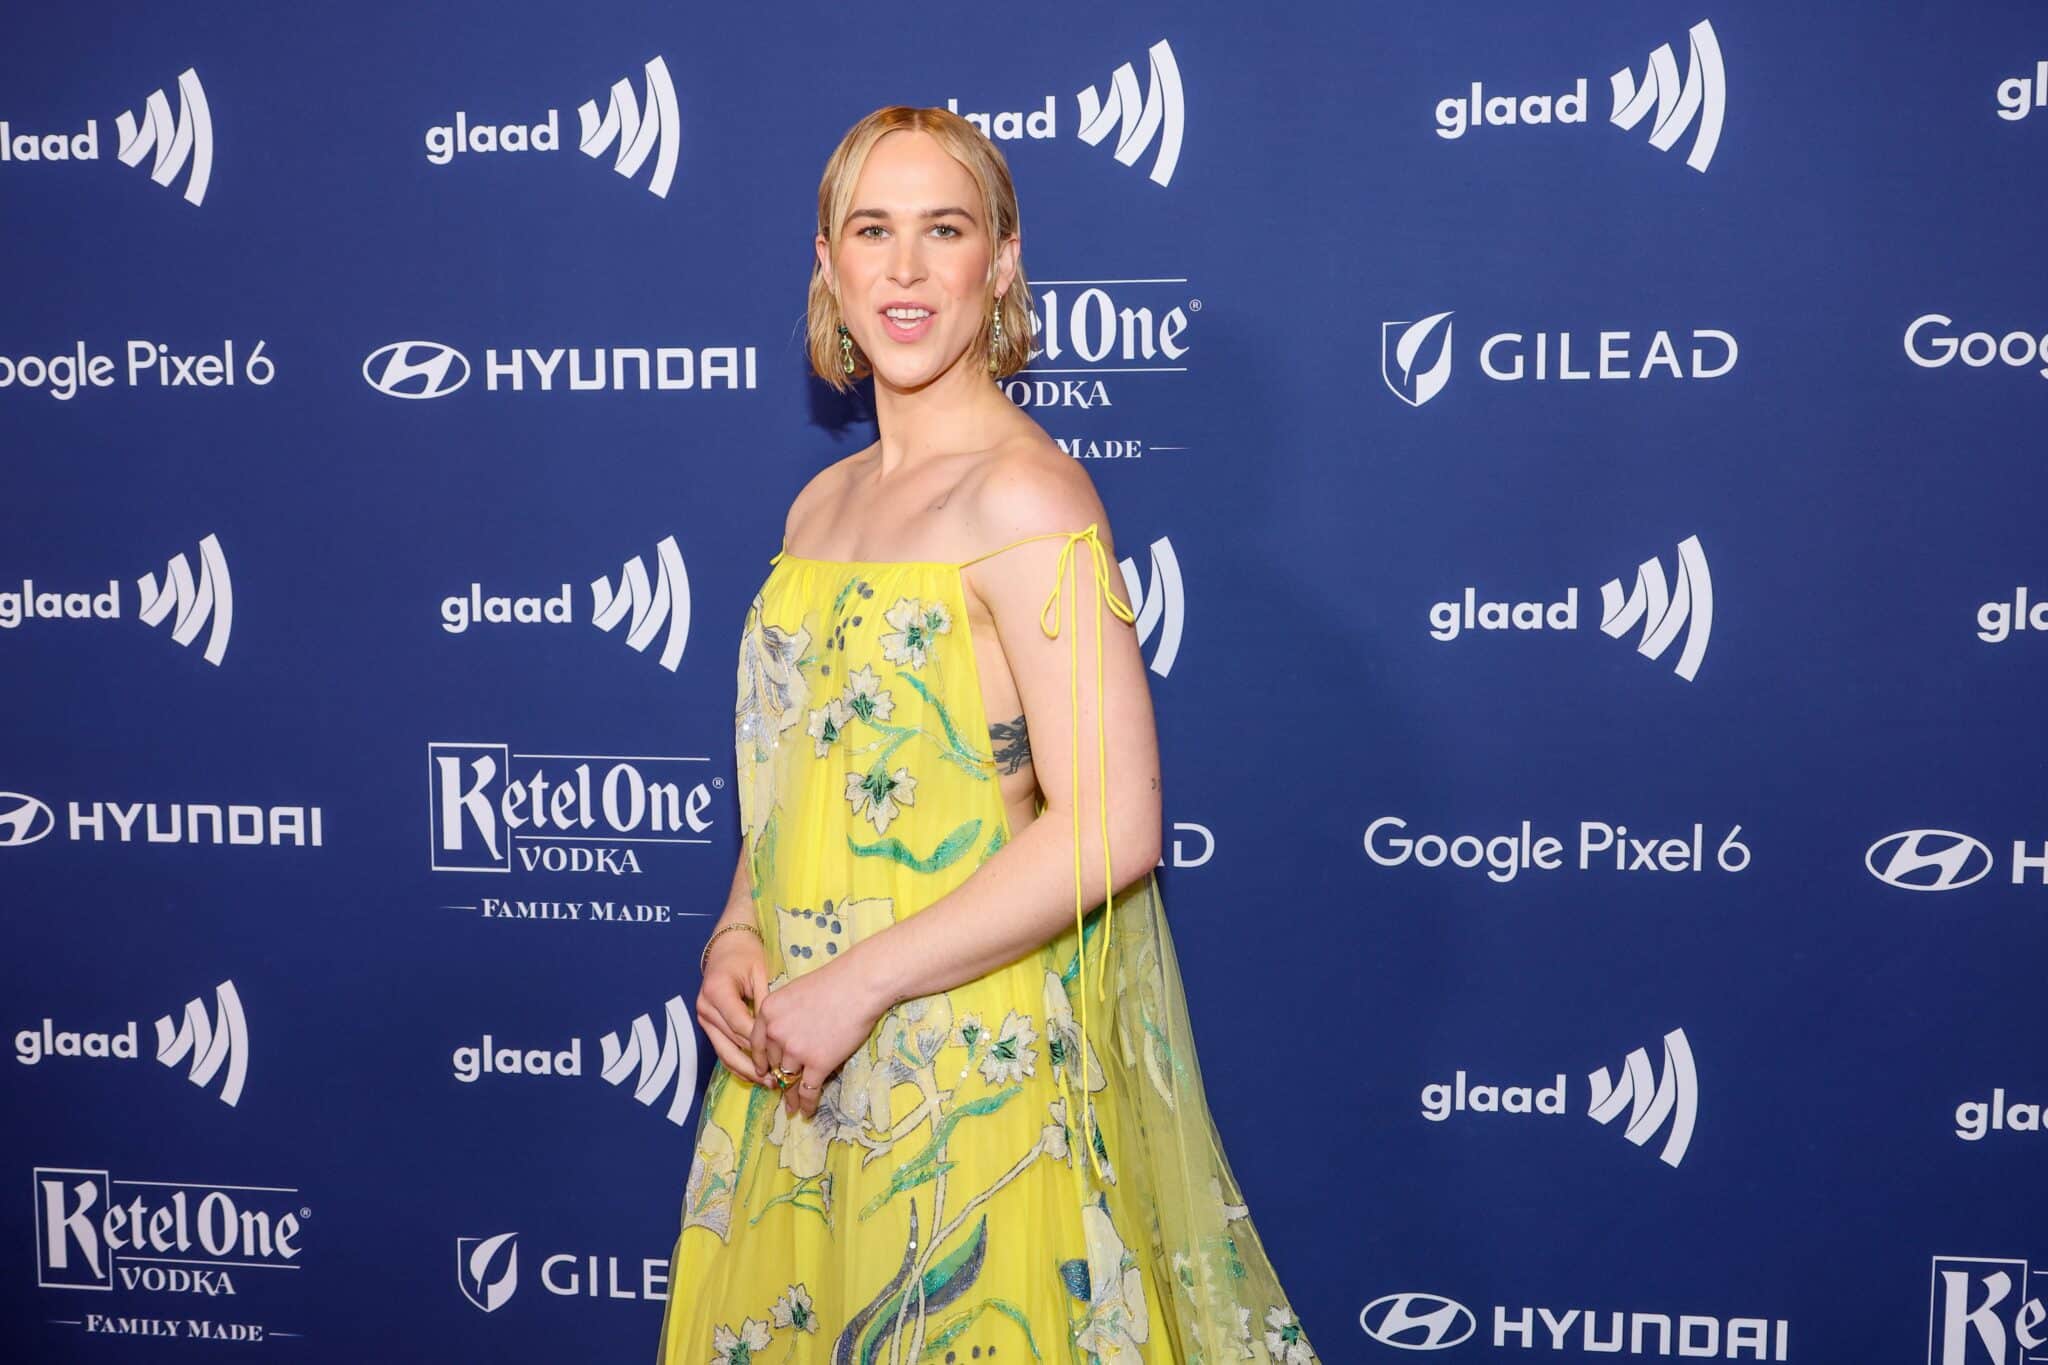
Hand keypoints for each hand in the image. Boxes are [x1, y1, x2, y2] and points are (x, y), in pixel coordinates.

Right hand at [696, 924, 767, 1085]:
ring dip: (746, 1069)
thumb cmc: (747, 955)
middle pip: (731, 1044)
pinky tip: (754, 1074)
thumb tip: (779, 1034)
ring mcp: (703, 1017)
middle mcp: (705, 1007)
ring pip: (724, 1051)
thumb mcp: (761, 973)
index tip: (782, 1060)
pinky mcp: (707, 1023)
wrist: (727, 945)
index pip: (741, 1026)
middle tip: (777, 1080)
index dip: (761, 1045)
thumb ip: (766, 1003)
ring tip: (767, 1083)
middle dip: (755, 1064)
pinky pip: (722, 1048)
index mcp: (718, 991)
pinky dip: (737, 1063)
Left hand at [749, 957, 885, 1118]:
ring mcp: (796, 1050)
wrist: (858, 985)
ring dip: (790, 1096)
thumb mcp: (795, 992)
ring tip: (792, 1108)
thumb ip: (784, 1014)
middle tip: (779, 1089)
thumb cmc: (833, 982)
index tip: (763, 1071)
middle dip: (777, 1077)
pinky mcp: (818, 1063)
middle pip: (774, 1063)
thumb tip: (786, 1033)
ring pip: (789, 1079)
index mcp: (767, 1013)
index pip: (757, 1044)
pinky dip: (807, 1104)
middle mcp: (776, 1033)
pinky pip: (808, 1090)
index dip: (761, 1061)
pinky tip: (807, 1112)